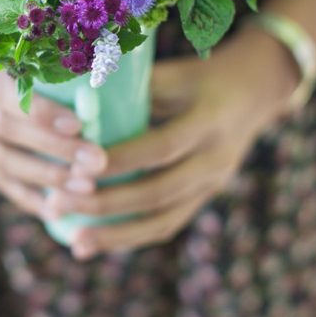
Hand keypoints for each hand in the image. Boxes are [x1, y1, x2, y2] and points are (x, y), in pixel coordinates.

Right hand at [0, 0, 107, 220]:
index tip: (78, 123)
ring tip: (86, 189)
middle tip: (98, 162)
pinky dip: (21, 194)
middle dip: (51, 150)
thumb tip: (100, 43)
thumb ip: (31, 25)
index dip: (35, 110)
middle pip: (0, 128)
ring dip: (42, 178)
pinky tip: (54, 210)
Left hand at [46, 29, 299, 257]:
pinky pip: (167, 225)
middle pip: (158, 192)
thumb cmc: (202, 76)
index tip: (76, 167)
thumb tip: (77, 101)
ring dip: (116, 234)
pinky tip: (96, 243)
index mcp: (209, 121)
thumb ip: (133, 88)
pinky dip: (131, 237)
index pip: (160, 147)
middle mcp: (215, 159)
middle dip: (106, 203)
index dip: (120, 161)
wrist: (256, 91)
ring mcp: (213, 184)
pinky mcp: (205, 198)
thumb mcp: (175, 73)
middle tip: (59, 204)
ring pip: (163, 220)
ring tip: (74, 243)